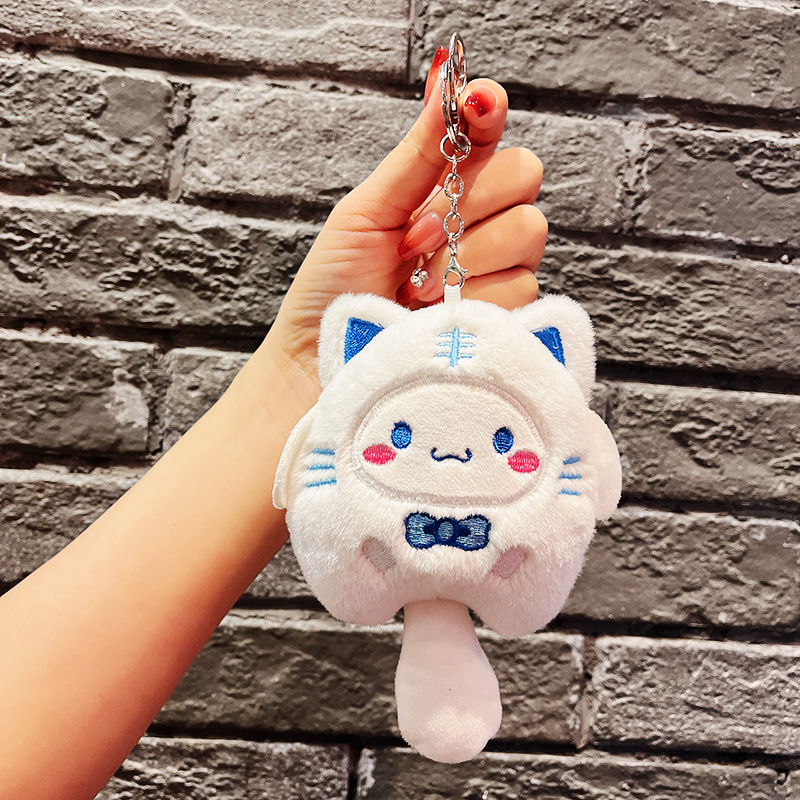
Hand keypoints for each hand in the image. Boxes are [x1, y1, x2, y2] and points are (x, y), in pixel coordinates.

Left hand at [256, 56, 545, 405]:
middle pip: (524, 176)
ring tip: (420, 288)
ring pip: (527, 233)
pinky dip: (473, 300)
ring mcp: (496, 272)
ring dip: (465, 259)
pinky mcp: (505, 319)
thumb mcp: (367, 212)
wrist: (325, 359)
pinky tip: (438, 316)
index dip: (489, 115)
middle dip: (471, 202)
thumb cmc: (335, 287)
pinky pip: (519, 288)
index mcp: (444, 190)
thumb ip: (415, 156)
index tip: (478, 108)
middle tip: (418, 239)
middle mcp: (478, 224)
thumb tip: (446, 81)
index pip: (490, 136)